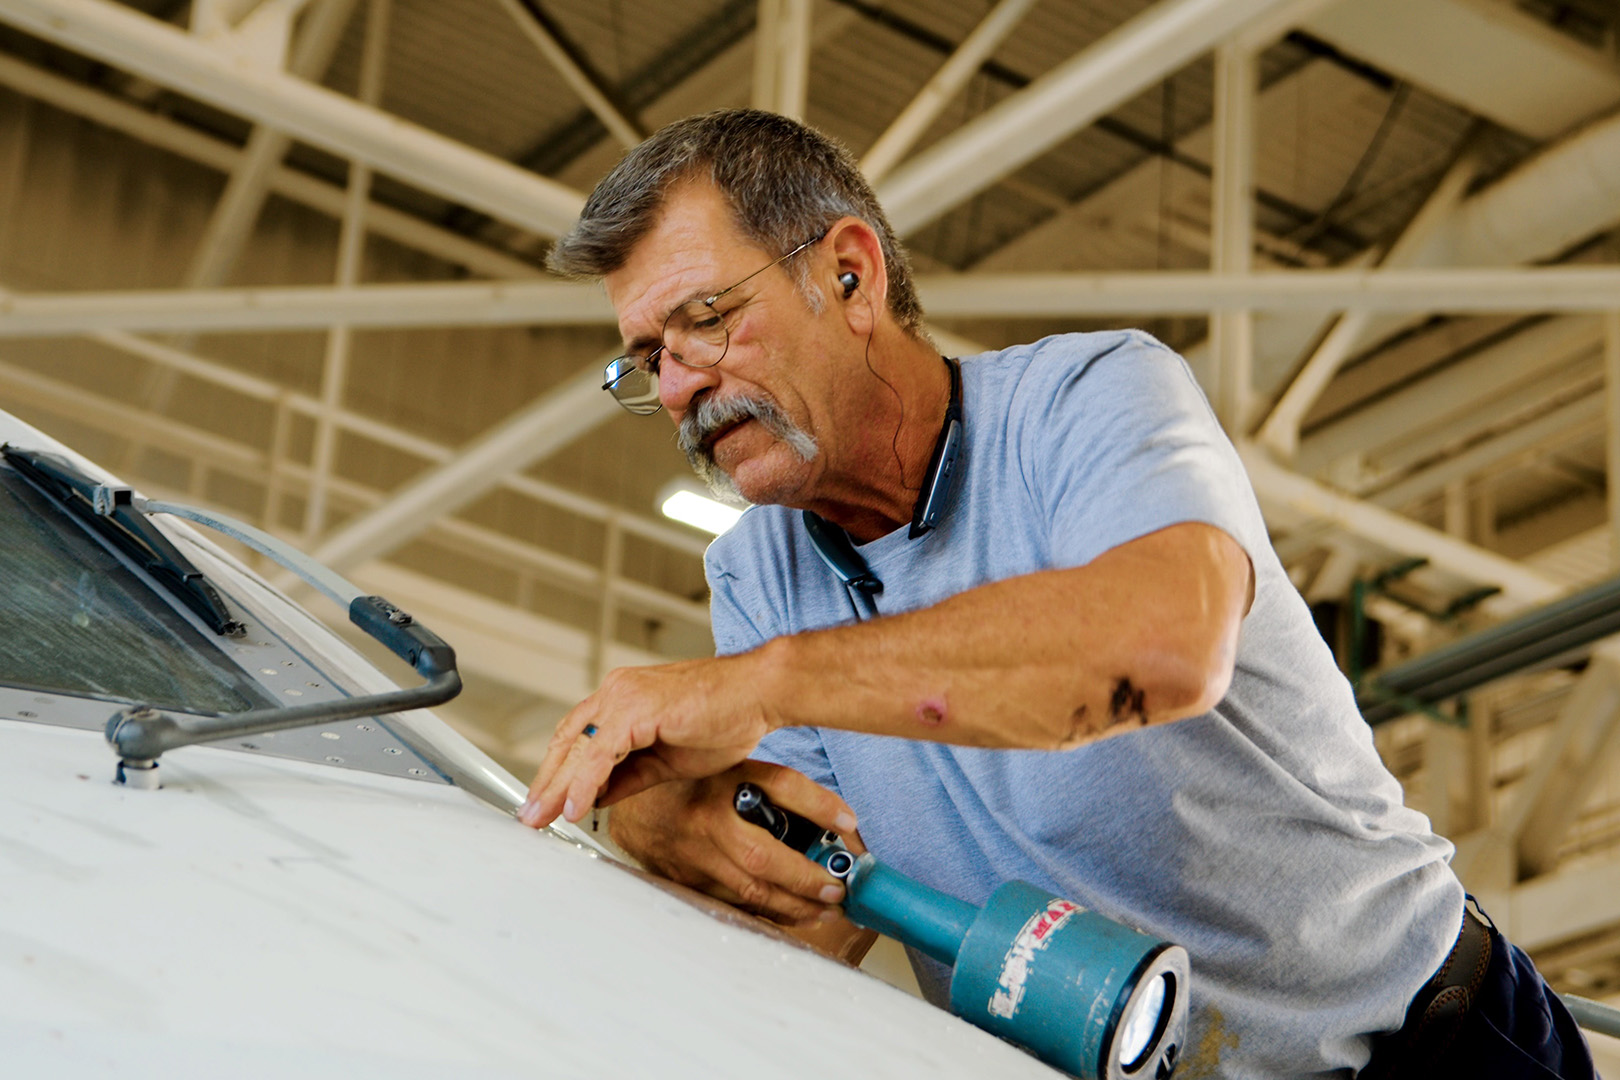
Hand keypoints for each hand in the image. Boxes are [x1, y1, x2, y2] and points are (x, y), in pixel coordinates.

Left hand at [518, 653, 776, 828]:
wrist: (760, 693)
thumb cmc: (727, 717)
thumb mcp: (667, 759)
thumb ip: (629, 775)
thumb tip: (598, 796)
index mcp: (623, 698)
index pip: (577, 738)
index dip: (559, 771)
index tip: (547, 802)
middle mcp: (617, 692)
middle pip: (567, 741)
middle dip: (546, 782)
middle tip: (530, 817)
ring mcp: (625, 697)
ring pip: (578, 748)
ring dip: (556, 787)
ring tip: (540, 818)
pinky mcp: (637, 709)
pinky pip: (600, 754)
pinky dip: (584, 783)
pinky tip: (574, 807)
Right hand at [604, 761, 863, 926]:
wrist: (632, 804)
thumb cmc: (692, 785)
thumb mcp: (734, 771)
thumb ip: (773, 793)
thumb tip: (833, 824)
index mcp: (726, 779)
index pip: (782, 786)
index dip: (821, 805)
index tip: (850, 824)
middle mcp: (708, 818)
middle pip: (764, 857)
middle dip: (807, 880)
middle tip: (839, 890)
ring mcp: (694, 853)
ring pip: (750, 890)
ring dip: (793, 905)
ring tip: (825, 910)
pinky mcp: (685, 879)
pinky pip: (732, 903)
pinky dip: (765, 912)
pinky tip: (789, 915)